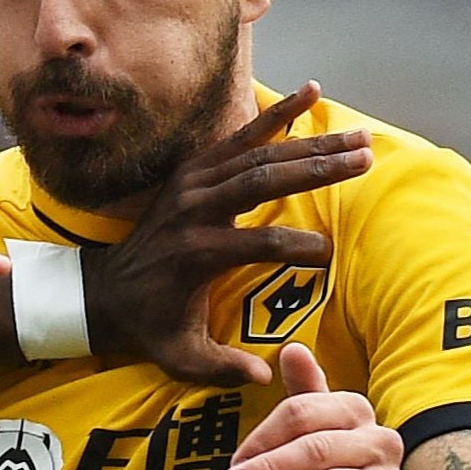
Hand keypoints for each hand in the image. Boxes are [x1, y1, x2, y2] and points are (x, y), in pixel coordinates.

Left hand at [87, 82, 373, 385]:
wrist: (104, 291)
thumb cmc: (150, 326)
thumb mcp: (180, 357)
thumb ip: (221, 368)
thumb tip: (265, 377)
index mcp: (197, 254)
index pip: (259, 245)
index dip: (296, 249)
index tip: (329, 255)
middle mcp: (195, 211)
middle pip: (264, 181)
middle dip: (318, 168)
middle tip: (366, 160)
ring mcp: (193, 184)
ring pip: (258, 154)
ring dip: (311, 142)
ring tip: (359, 137)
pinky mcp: (193, 170)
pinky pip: (239, 138)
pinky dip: (275, 116)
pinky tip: (311, 92)